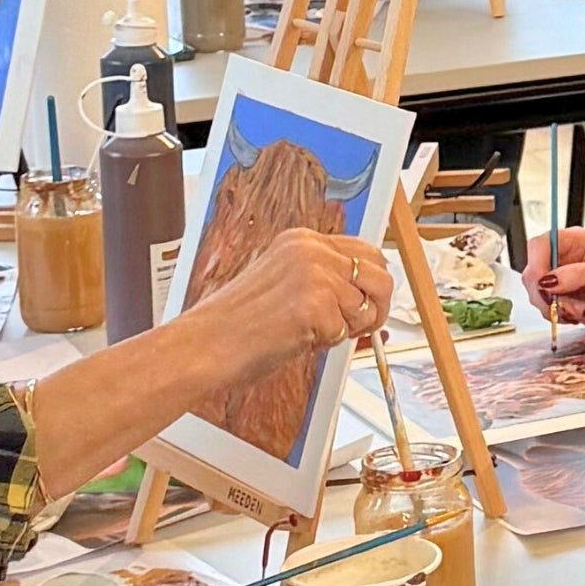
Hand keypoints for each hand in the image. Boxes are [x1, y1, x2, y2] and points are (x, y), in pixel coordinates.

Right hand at [183, 223, 391, 388]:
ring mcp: (313, 274)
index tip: (366, 306)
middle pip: (380, 275)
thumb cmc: (239, 324)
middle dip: (376, 306)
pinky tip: (296, 339)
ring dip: (346, 329)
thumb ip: (325, 282)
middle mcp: (311, 250)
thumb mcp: (287, 285)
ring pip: (365, 307)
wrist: (205, 344)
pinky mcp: (313, 304)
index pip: (366, 253)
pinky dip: (326, 344)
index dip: (371, 285)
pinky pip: (344, 332)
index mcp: (303, 240)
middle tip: (357, 328)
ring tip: (308, 333)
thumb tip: (371, 300)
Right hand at [524, 228, 584, 323]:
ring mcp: (559, 279)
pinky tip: (579, 314)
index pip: (540, 245)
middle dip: (547, 295)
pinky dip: (561, 316)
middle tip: (568, 307)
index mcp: (574, 241)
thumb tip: (550, 280)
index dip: (537, 265)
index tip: (545, 287)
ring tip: (583, 310)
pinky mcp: (560, 297)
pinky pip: (546, 309)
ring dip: (557, 309)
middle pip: (533, 273)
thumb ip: (579, 274)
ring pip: (537, 294)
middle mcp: (562, 257)